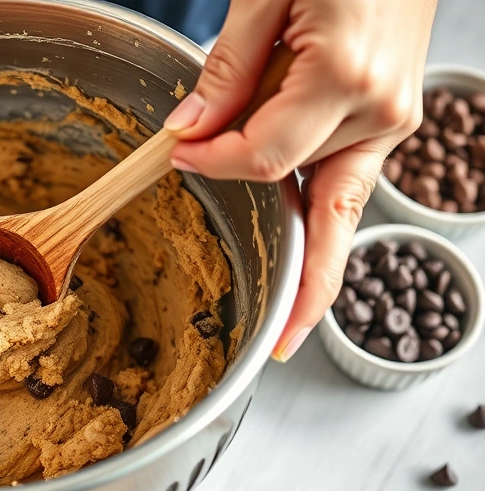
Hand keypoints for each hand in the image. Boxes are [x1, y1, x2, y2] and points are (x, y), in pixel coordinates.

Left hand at [163, 0, 436, 361]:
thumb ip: (228, 68)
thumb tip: (187, 131)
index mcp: (345, 78)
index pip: (262, 156)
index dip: (214, 163)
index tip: (179, 157)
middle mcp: (378, 110)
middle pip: (313, 202)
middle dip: (298, 272)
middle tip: (281, 343)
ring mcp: (391, 118)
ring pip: (335, 200)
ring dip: (308, 245)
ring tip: (295, 317)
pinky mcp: (388, 116)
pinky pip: (347, 179)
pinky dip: (320, 213)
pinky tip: (305, 245)